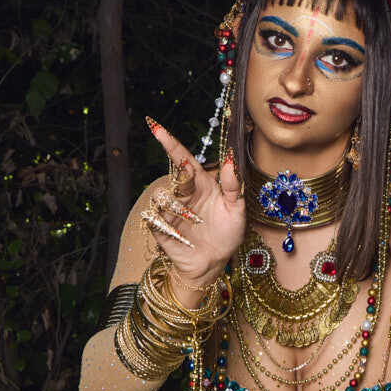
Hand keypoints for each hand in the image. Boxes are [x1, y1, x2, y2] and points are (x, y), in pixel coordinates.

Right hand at [143, 117, 244, 289]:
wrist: (213, 263)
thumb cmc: (226, 235)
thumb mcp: (236, 211)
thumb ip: (233, 186)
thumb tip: (231, 160)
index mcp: (201, 184)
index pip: (183, 159)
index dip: (170, 143)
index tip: (156, 127)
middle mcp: (183, 194)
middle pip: (173, 175)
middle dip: (181, 180)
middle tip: (191, 190)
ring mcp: (170, 210)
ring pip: (160, 195)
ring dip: (175, 206)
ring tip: (192, 221)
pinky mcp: (160, 227)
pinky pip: (154, 217)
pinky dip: (164, 223)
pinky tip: (180, 233)